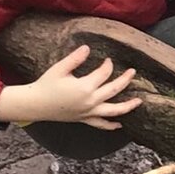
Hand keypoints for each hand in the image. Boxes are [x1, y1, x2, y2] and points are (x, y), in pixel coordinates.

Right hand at [0, 45, 141, 129]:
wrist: (36, 104)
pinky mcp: (84, 119)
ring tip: (139, 101)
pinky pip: (101, 125)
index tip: (108, 60)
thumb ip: (75, 58)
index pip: (104, 73)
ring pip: (113, 111)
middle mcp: (90, 101)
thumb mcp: (60, 68)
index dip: (108, 65)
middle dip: (125, 80)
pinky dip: (111, 126)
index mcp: (85, 87)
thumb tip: (87, 48)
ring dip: (127, 106)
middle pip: (114, 90)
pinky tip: (120, 125)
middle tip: (133, 72)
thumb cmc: (46, 85)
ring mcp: (88, 112)